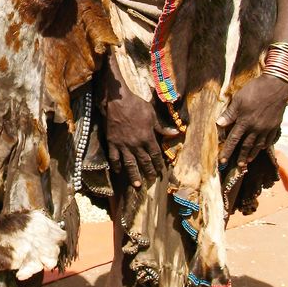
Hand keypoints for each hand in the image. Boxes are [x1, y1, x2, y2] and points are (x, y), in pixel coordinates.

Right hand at [104, 55, 174, 187]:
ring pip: (129, 163)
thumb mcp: (152, 114)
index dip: (158, 164)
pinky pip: (114, 157)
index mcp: (147, 137)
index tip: (160, 171)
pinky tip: (118, 172)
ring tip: (136, 184)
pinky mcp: (113, 142)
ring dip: (133, 175)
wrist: (118, 101)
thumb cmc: (136, 105)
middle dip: (148, 172)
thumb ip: (161, 127)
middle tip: (150, 180)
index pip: (155, 155)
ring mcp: (124, 145)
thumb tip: (175, 133)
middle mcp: (136, 144)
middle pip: (144, 162)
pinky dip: (116, 165)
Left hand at [217, 73, 287, 167]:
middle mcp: (256, 128)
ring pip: (258, 145)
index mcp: (244, 122)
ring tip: (248, 161)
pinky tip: (261, 148)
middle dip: (241, 157)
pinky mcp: (275, 125)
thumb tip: (218, 124)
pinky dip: (264, 146)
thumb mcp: (238, 100)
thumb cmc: (254, 90)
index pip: (233, 140)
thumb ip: (229, 114)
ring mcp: (267, 128)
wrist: (276, 86)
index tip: (222, 161)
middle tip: (238, 166)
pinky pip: (269, 139)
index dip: (227, 151)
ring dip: (252, 154)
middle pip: (246, 146)